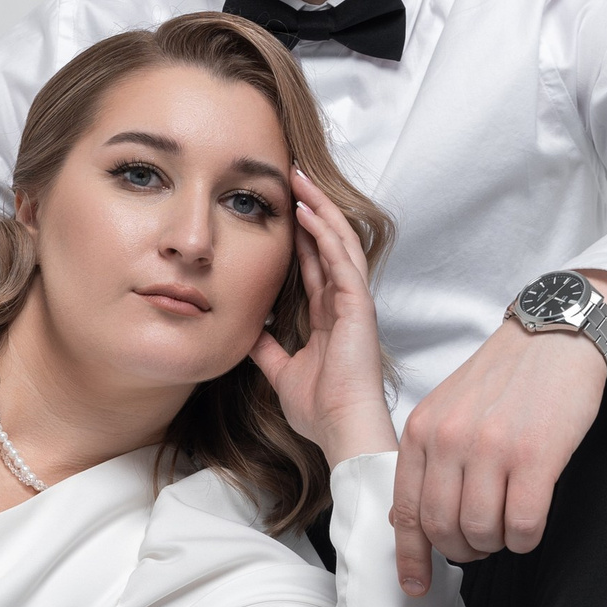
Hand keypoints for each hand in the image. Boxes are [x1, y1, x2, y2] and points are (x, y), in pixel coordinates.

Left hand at [249, 170, 397, 465]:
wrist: (340, 430)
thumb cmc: (319, 408)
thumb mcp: (281, 371)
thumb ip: (267, 349)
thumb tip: (248, 333)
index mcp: (327, 315)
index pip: (313, 262)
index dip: (299, 234)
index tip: (282, 206)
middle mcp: (342, 302)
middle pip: (327, 243)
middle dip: (311, 208)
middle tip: (292, 176)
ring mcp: (353, 302)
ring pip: (338, 242)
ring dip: (319, 208)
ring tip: (300, 179)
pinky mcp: (358, 306)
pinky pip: (342, 261)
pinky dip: (325, 235)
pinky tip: (308, 213)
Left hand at [389, 268, 606, 593]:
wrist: (553, 335)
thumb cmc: (503, 378)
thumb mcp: (445, 409)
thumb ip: (426, 460)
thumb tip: (407, 522)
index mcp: (420, 431)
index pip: (406, 511)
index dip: (410, 557)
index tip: (415, 586)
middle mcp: (448, 440)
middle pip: (443, 530)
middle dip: (464, 550)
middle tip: (483, 541)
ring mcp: (491, 448)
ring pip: (482, 532)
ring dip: (497, 543)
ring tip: (509, 525)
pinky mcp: (535, 456)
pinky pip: (522, 525)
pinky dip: (526, 538)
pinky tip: (531, 523)